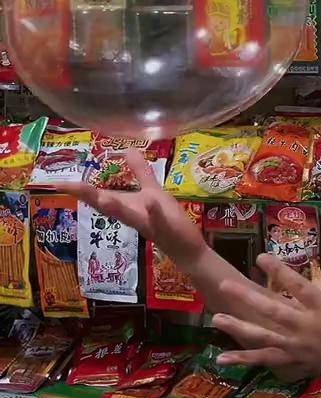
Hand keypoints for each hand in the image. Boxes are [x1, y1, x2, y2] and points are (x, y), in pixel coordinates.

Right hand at [65, 149, 204, 271]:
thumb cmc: (168, 220)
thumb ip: (140, 172)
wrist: (186, 248)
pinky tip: (150, 203)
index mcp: (128, 206)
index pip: (99, 196)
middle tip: (65, 186)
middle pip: (107, 205)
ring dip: (114, 206)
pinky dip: (154, 211)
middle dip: (88, 195)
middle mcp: (133, 215)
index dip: (79, 189)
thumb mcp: (152, 192)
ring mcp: (149, 222)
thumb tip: (127, 150)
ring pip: (127, 215)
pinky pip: (158, 219)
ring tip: (99, 197)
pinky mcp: (166, 227)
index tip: (56, 182)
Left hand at [212, 252, 320, 391]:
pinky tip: (222, 358)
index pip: (296, 285)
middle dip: (247, 298)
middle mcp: (304, 326)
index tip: (260, 257)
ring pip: (263, 336)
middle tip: (224, 284)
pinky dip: (244, 360)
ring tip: (216, 318)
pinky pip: (264, 359)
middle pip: (272, 310)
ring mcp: (295, 345)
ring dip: (238, 328)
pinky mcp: (290, 360)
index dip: (278, 270)